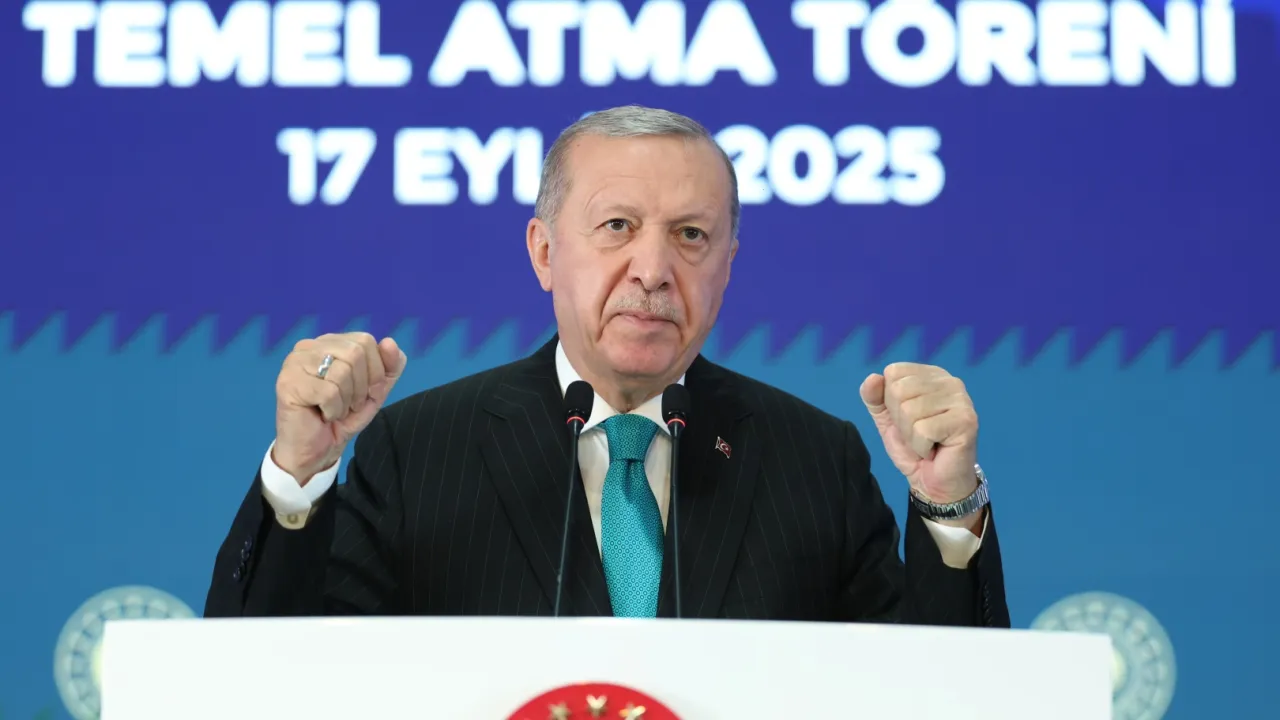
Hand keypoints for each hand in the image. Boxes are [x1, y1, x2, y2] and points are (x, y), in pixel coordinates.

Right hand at [273, 332, 406, 484]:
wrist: (317, 451)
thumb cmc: (343, 417)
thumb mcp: (376, 390)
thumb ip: (390, 366)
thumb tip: (389, 342)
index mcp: (330, 342)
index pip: (365, 340)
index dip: (375, 371)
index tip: (365, 392)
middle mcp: (309, 346)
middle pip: (355, 353)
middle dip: (361, 386)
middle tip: (349, 404)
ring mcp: (294, 362)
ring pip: (342, 371)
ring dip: (347, 400)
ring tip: (334, 410)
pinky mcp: (287, 382)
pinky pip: (328, 392)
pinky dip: (334, 410)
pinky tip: (323, 415)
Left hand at [859, 363, 978, 504]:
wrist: (935, 483)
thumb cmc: (914, 448)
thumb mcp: (886, 419)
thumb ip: (874, 397)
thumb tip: (872, 378)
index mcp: (931, 375)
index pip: (894, 372)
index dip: (890, 401)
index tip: (908, 419)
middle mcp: (949, 381)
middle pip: (899, 390)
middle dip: (900, 420)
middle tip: (918, 434)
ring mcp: (961, 399)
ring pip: (910, 411)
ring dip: (911, 436)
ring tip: (927, 442)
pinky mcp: (965, 421)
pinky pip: (923, 430)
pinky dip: (921, 447)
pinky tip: (936, 449)